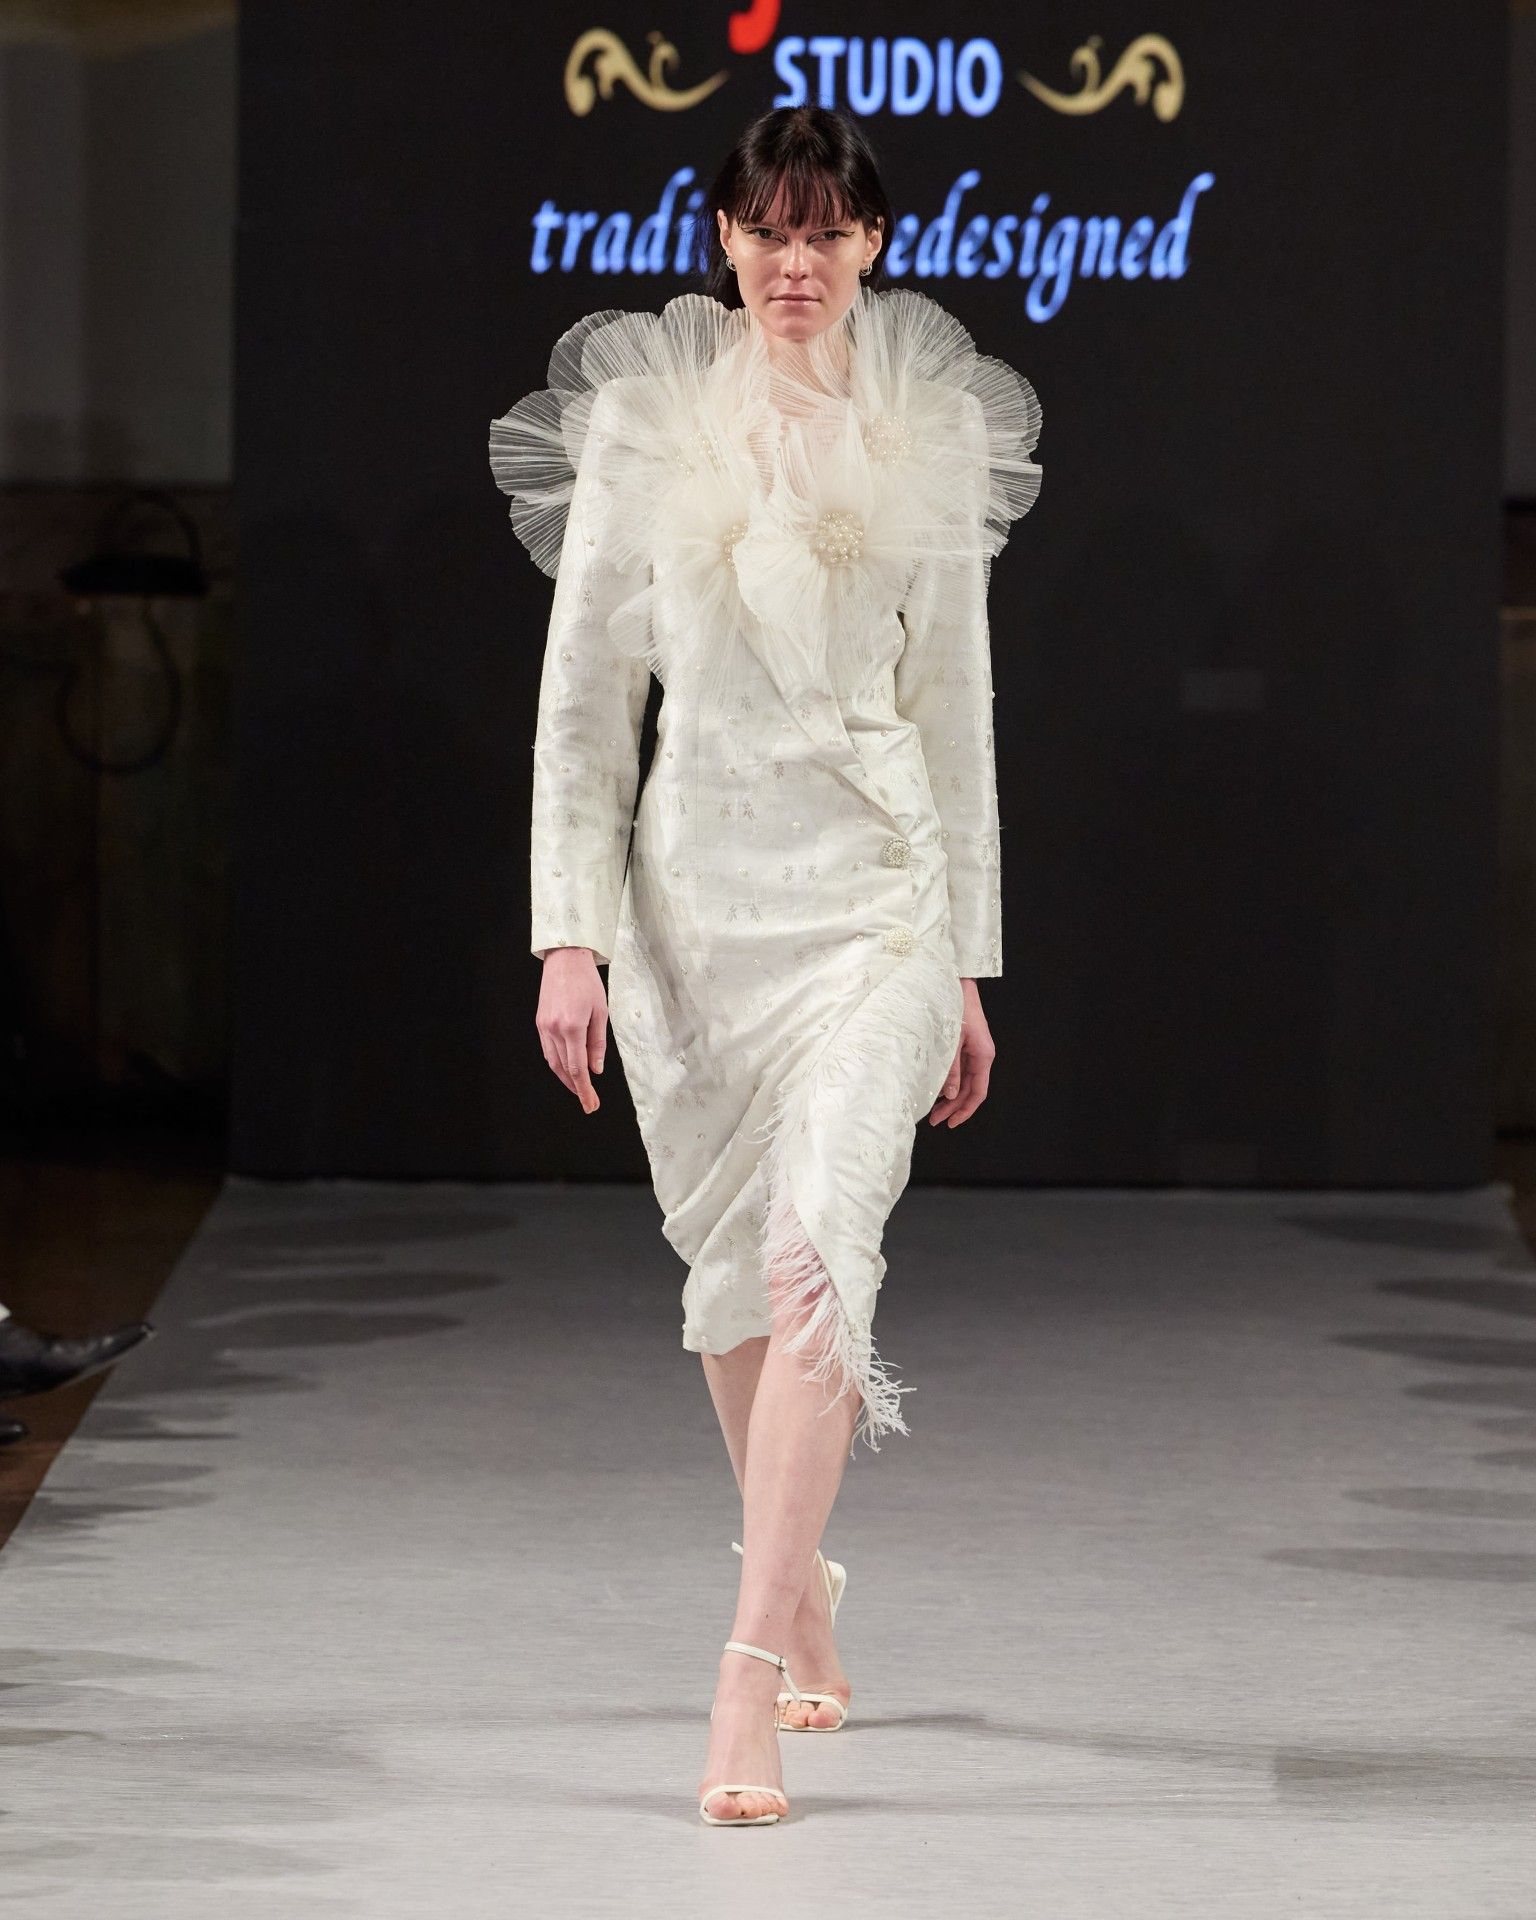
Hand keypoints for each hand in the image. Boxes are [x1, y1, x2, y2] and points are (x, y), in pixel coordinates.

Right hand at [536, 948, 607, 1113]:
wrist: (565, 959)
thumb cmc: (587, 982)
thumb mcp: (601, 1012)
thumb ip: (598, 1043)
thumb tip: (596, 1069)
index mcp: (573, 1027)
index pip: (578, 1068)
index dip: (585, 1090)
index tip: (591, 1104)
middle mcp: (554, 1029)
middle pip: (565, 1068)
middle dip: (577, 1088)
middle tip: (589, 1101)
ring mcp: (544, 1026)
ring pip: (553, 1062)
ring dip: (566, 1078)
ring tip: (579, 1089)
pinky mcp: (539, 1023)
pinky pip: (547, 1050)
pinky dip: (557, 1063)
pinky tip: (567, 1069)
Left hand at [928, 979, 993, 1126]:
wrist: (956, 983)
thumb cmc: (955, 1008)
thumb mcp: (951, 1041)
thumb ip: (950, 1069)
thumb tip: (950, 1095)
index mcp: (983, 1056)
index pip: (978, 1092)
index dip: (965, 1110)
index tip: (951, 1123)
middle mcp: (981, 1056)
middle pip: (970, 1090)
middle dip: (953, 1107)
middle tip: (935, 1120)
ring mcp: (973, 1051)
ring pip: (964, 1082)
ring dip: (950, 1097)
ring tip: (933, 1109)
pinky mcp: (965, 1046)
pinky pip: (959, 1070)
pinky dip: (949, 1082)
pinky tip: (936, 1089)